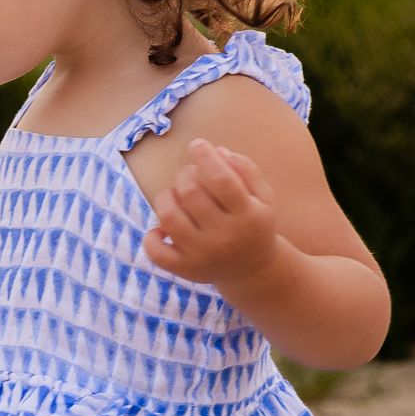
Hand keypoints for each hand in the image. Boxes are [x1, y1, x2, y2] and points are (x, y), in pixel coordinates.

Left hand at [141, 138, 280, 288]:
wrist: (253, 271)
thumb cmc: (254, 223)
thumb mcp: (263, 196)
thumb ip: (245, 169)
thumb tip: (217, 151)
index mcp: (248, 215)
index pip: (221, 180)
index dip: (205, 156)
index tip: (197, 144)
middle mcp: (225, 237)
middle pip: (191, 193)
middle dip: (185, 173)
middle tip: (190, 174)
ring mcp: (202, 256)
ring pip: (169, 217)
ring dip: (166, 197)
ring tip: (175, 196)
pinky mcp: (185, 270)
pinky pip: (156, 252)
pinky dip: (151, 236)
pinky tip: (163, 228)